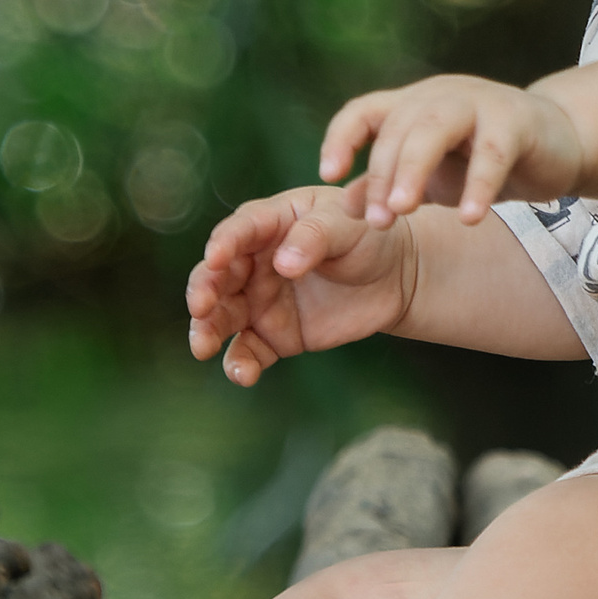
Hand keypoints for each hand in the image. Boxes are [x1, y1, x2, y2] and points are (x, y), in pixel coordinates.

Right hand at [185, 182, 416, 385]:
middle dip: (203, 291)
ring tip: (203, 348)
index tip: (216, 259)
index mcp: (269, 223)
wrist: (397, 275)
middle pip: (217, 277)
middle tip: (200, 307)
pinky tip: (242, 375)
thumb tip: (283, 266)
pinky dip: (240, 364)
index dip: (224, 244)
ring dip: (207, 331)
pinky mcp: (274, 335)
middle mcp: (254, 262)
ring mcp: (260, 301)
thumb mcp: (346, 225)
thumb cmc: (368, 235)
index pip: (238, 232)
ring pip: (222, 317)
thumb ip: (314, 238)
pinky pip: (249, 352)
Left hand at [318, 74, 584, 226]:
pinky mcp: (518, 120)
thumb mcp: (431, 177)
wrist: (558, 144)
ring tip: (403, 211)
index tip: (328, 175)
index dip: (341, 139)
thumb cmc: (483, 160)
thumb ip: (390, 187)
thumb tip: (346, 208)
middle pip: (398, 125)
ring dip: (414, 169)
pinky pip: (493, 152)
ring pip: (436, 128)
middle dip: (382, 173)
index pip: (363, 112)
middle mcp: (440, 95)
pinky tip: (470, 218)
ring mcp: (479, 102)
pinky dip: (479, 185)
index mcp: (412, 105)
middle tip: (377, 220)